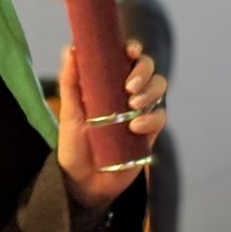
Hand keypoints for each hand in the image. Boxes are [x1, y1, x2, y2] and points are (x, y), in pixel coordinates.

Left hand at [57, 41, 167, 210]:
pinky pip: (160, 116)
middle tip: (128, 86)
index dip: (133, 50)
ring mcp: (140, 112)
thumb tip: (70, 48)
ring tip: (131, 105)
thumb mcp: (69, 113)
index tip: (129, 51)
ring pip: (159, 88)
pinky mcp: (150, 132)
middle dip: (143, 71)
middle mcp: (126, 94)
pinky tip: (135, 127)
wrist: (84, 183)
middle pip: (148, 68)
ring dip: (150, 91)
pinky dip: (151, 118)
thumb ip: (71, 82)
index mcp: (107, 84)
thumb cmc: (74, 146)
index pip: (126, 58)